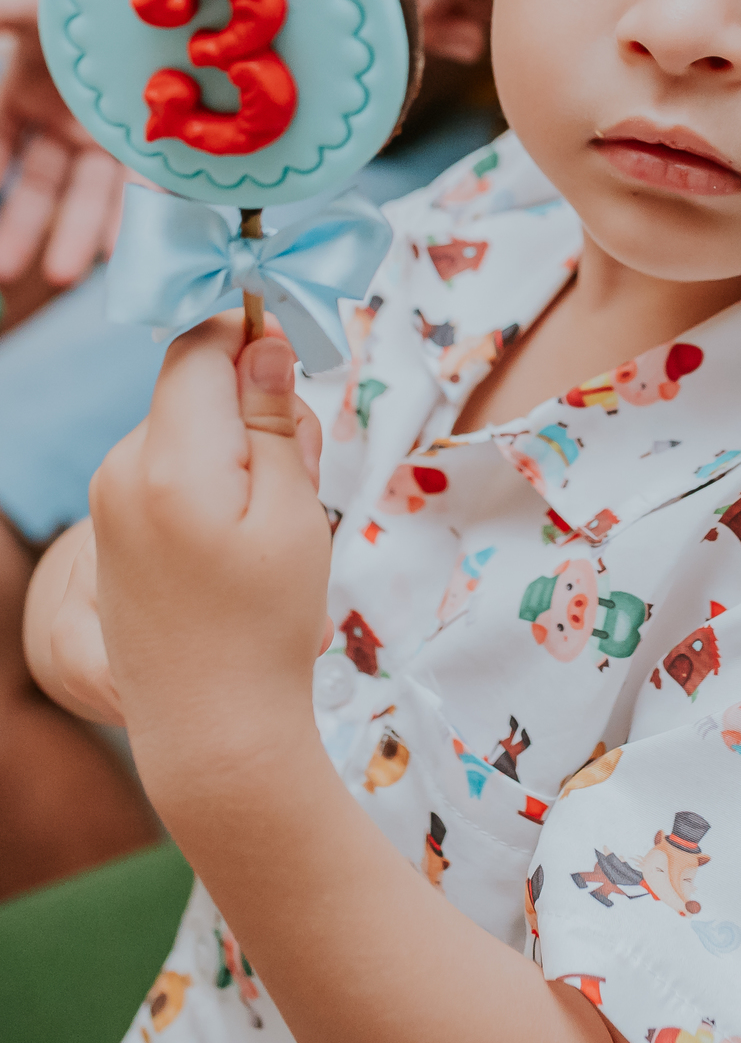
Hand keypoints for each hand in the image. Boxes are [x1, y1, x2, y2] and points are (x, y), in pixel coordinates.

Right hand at [0, 0, 126, 285]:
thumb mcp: (13, 0)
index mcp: (24, 82)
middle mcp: (67, 111)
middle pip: (40, 182)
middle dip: (25, 227)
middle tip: (10, 271)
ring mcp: (115, 122)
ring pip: (91, 190)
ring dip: (76, 232)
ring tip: (65, 273)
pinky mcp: (161, 128)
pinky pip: (147, 181)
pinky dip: (136, 216)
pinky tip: (125, 248)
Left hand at [89, 316, 329, 786]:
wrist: (212, 731)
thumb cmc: (266, 622)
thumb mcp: (294, 508)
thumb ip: (274, 417)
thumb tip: (261, 341)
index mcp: (169, 459)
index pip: (199, 345)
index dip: (251, 336)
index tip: (298, 369)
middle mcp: (123, 468)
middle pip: (197, 387)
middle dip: (257, 406)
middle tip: (301, 477)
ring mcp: (110, 500)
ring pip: (188, 426)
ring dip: (240, 447)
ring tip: (272, 523)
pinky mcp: (112, 527)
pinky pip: (169, 467)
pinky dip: (213, 480)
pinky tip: (239, 542)